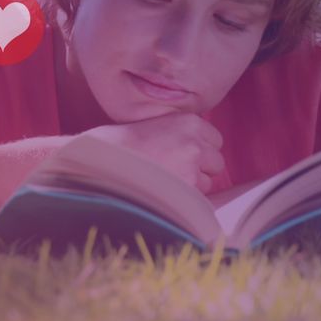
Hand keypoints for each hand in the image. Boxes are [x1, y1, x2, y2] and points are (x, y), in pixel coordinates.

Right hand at [80, 112, 225, 192]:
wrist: (103, 158)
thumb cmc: (123, 144)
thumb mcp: (157, 125)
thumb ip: (181, 135)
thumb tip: (201, 153)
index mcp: (189, 121)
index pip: (215, 140)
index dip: (201, 149)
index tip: (183, 154)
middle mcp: (195, 141)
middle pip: (216, 162)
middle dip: (201, 168)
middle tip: (175, 170)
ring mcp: (192, 165)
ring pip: (208, 182)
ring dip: (193, 185)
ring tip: (165, 181)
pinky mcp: (186, 187)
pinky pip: (196, 199)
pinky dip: (183, 199)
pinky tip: (163, 192)